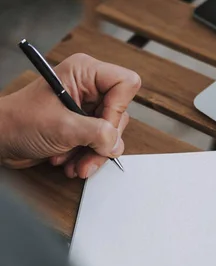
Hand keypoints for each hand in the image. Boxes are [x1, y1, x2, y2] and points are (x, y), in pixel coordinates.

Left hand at [0, 53, 140, 178]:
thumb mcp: (64, 127)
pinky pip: (97, 145)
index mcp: (85, 73)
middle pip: (119, 115)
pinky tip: (69, 162)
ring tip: (75, 164)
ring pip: (109, 135)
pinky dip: (85, 158)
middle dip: (103, 142)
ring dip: (93, 155)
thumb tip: (116, 143)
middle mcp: (88, 88)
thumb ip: (97, 134)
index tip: (104, 129)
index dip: (118, 109)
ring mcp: (85, 109)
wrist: (1, 139)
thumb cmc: (20, 121)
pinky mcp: (81, 127)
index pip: (124, 84)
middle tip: (90, 154)